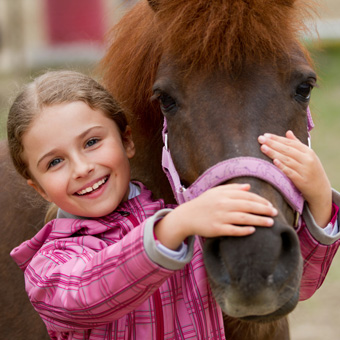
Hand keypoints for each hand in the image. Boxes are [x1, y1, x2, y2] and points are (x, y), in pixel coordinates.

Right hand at [154, 183, 277, 249]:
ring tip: (270, 223)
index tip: (270, 205)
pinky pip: (233, 230)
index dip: (261, 200)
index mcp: (224, 194)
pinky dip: (243, 230)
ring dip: (258, 220)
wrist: (187, 216)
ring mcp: (219, 217)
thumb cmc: (203, 203)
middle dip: (264, 209)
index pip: (247, 196)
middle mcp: (223, 204)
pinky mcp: (216, 229)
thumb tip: (248, 187)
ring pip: (243, 218)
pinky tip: (253, 231)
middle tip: (275, 213)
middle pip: (248, 206)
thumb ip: (232, 188)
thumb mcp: (215, 192)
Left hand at [258, 130, 331, 227]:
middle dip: (273, 143)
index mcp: (308, 152)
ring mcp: (305, 170)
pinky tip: (274, 161)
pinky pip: (290, 173)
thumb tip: (288, 132)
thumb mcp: (307, 156)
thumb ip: (297, 144)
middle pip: (287, 150)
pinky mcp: (301, 181)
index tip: (265, 135)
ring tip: (263, 148)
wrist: (320, 190)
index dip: (277, 138)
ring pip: (287, 160)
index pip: (290, 143)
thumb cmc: (311, 170)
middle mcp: (307, 160)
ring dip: (274, 153)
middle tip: (260, 139)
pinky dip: (283, 167)